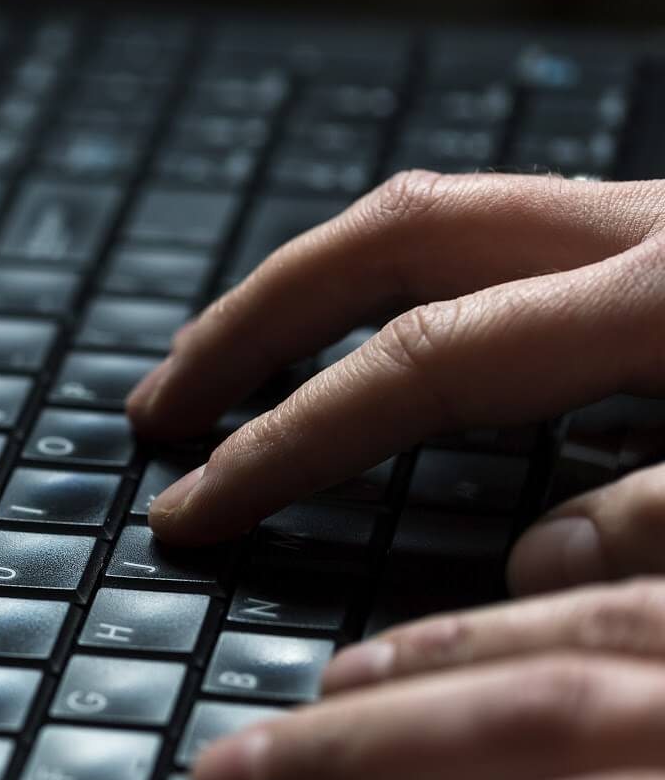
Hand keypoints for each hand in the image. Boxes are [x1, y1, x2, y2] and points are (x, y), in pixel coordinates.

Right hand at [125, 172, 664, 593]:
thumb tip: (539, 561)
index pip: (420, 360)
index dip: (287, 436)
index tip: (195, 505)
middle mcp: (657, 232)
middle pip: (395, 236)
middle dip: (255, 318)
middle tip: (164, 399)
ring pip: (446, 219)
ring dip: (320, 290)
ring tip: (236, 359)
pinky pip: (510, 245)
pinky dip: (410, 293)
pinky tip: (390, 351)